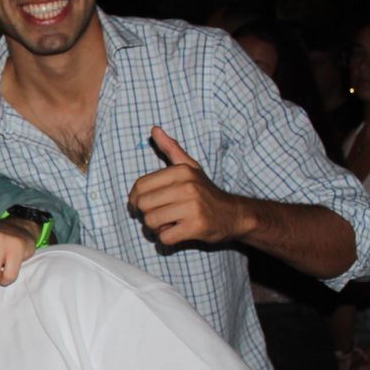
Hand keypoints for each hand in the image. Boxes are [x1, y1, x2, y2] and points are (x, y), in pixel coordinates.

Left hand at [129, 127, 249, 245]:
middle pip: (143, 205)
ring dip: (156, 227)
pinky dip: (167, 239)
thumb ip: (171, 149)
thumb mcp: (190, 167)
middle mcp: (187, 186)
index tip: (142, 205)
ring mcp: (192, 207)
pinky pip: (164, 237)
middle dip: (146, 214)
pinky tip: (177, 232)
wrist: (234, 214)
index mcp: (180, 171)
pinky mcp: (196, 227)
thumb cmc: (205, 192)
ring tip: (169, 223)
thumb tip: (154, 129)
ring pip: (151, 222)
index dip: (135, 199)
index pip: (140, 186)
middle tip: (159, 215)